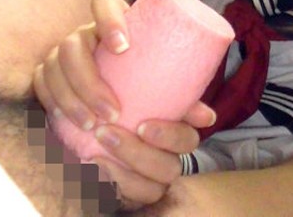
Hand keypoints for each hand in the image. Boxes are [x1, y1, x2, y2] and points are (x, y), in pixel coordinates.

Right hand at [33, 0, 215, 207]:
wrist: (118, 77)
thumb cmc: (146, 72)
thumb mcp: (163, 76)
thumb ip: (183, 93)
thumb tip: (207, 116)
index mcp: (115, 20)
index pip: (103, 2)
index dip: (109, 19)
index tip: (124, 47)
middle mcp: (85, 31)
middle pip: (74, 43)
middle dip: (89, 80)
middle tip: (113, 112)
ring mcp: (63, 50)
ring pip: (54, 66)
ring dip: (71, 98)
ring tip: (93, 124)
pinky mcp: (49, 71)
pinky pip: (40, 82)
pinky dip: (51, 102)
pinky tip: (66, 121)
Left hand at [90, 104, 213, 209]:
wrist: (83, 124)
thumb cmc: (113, 107)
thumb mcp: (134, 91)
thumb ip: (171, 98)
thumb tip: (208, 118)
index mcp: (174, 136)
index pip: (188, 141)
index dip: (170, 136)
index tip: (144, 126)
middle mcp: (166, 162)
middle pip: (169, 168)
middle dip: (138, 153)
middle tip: (107, 133)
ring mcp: (148, 183)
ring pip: (151, 190)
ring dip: (123, 174)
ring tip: (95, 156)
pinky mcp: (127, 198)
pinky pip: (125, 201)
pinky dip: (108, 187)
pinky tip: (90, 171)